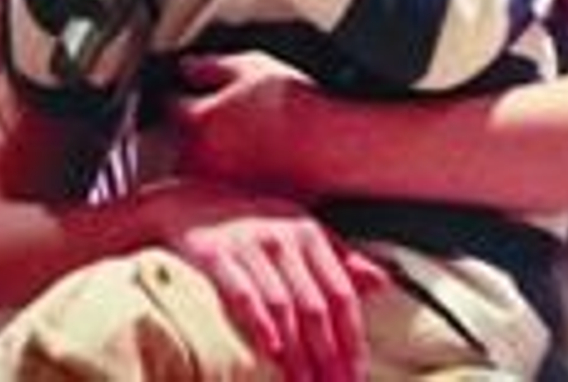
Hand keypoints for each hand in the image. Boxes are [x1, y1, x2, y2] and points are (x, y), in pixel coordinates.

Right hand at [145, 179, 385, 381]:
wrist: (186, 202)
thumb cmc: (251, 225)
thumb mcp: (297, 231)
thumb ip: (339, 256)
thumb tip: (381, 282)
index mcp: (308, 233)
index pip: (341, 294)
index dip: (352, 338)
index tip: (356, 374)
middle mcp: (281, 237)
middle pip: (314, 307)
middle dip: (328, 356)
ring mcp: (246, 244)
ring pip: (283, 308)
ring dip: (297, 354)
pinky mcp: (213, 253)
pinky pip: (242, 294)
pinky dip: (260, 324)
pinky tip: (272, 351)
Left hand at [169, 51, 318, 191]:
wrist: (333, 145)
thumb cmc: (295, 105)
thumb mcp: (250, 67)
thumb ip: (210, 66)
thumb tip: (187, 67)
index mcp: (196, 121)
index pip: (171, 104)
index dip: (182, 94)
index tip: (192, 92)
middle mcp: (201, 157)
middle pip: (179, 140)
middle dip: (192, 130)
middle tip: (220, 118)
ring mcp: (221, 184)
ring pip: (200, 169)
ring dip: (209, 157)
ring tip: (242, 143)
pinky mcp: (243, 204)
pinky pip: (226, 191)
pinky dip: (233, 179)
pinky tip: (255, 165)